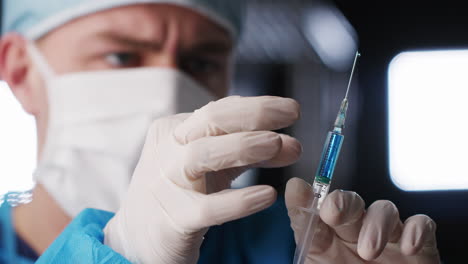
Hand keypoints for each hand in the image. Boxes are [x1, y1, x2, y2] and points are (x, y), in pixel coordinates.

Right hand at [104, 96, 301, 263]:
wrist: (140, 237)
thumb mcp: (213, 167)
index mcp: (174, 131)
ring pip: (203, 154)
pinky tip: (267, 195)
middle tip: (291, 116)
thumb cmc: (182, 194)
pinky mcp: (173, 219)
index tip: (291, 109)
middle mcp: (167, 151)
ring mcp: (166, 184)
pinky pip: (208, 207)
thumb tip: (291, 145)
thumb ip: (249, 154)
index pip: (219, 110)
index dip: (257, 106)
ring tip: (278, 144)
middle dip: (254, 115)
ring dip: (244, 146)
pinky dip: (240, 200)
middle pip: (210, 121)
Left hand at [286, 178, 439, 263]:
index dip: (308, 198)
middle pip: (350, 203)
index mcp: (330, 238)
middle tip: (332, 213)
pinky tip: (408, 247)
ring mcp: (389, 237)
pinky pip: (422, 225)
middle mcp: (357, 232)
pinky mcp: (419, 247)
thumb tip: (295, 189)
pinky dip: (416, 230)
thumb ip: (308, 233)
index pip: (317, 209)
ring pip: (384, 209)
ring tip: (368, 251)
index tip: (297, 189)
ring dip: (376, 224)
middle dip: (342, 203)